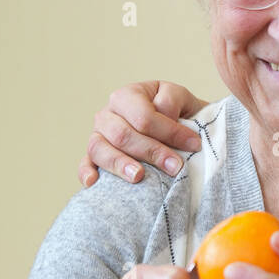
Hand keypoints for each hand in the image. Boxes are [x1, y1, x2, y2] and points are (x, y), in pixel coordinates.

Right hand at [79, 81, 207, 186]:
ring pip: (100, 148)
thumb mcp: (183, 99)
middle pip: (123, 134)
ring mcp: (98, 135)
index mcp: (129, 95)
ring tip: (139, 176)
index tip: (193, 144)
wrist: (175, 127)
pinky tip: (93, 183)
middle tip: (176, 167)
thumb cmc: (179, 114)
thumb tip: (165, 114)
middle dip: (152, 151)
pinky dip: (86, 172)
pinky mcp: (93, 155)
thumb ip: (174, 100)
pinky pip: (84, 163)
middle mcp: (108, 113)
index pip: (144, 115)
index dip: (169, 131)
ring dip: (120, 164)